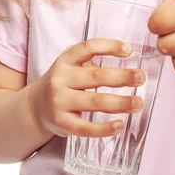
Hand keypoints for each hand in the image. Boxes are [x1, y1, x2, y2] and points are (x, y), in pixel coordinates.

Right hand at [28, 39, 144, 137]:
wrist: (34, 107)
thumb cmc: (61, 83)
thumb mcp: (69, 65)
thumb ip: (91, 61)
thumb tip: (127, 61)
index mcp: (65, 60)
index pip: (88, 47)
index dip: (109, 46)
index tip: (129, 50)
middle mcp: (61, 79)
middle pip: (96, 76)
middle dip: (122, 76)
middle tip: (141, 77)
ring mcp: (60, 101)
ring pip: (95, 102)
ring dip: (120, 102)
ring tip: (138, 102)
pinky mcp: (62, 123)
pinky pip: (86, 128)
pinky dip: (104, 128)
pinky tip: (120, 125)